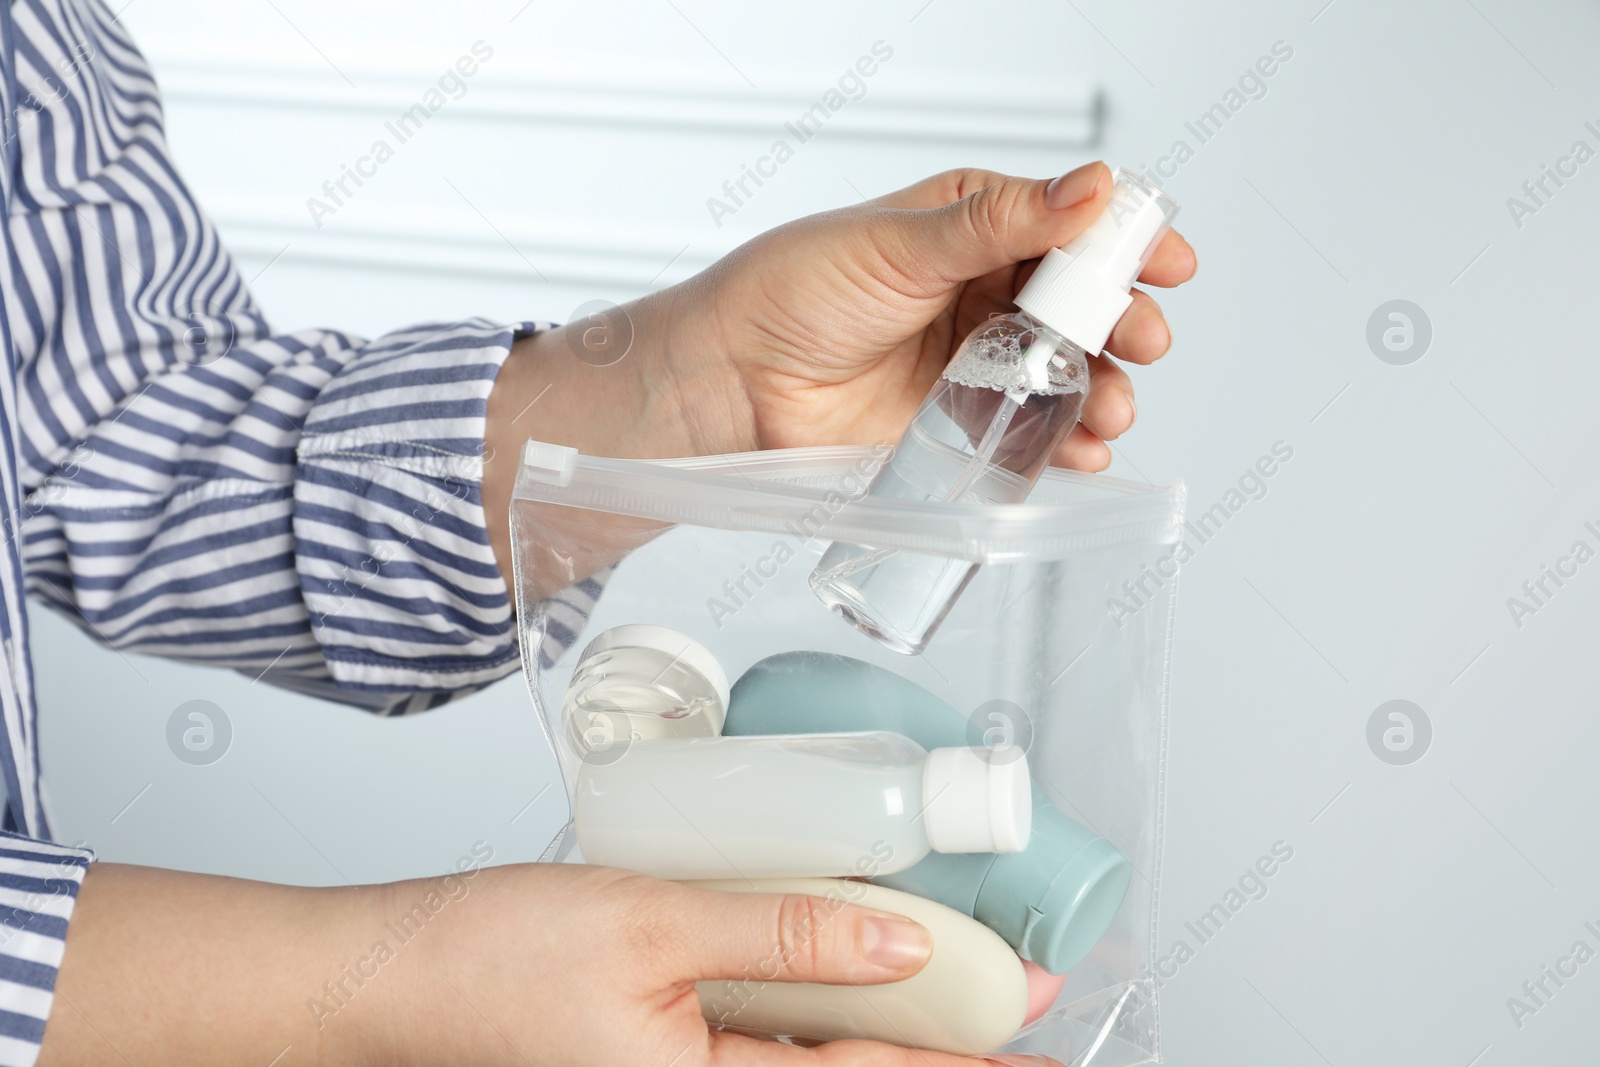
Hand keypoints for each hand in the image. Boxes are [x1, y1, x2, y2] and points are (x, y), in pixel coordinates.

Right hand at [386, 863, 1059, 1065]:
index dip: (970, 1052)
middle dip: (946, 1042)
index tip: (1041, 1027)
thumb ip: (784, 936)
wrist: (385, 974)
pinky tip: (855, 966)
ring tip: (963, 980)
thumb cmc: (484, 965)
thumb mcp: (653, 927)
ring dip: (891, 1017)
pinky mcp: (665, 1042)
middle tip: (1025, 1006)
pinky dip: (823, 997)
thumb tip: (899, 935)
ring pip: (818, 1050)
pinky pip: (766, 1030)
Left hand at [483, 162, 1195, 593]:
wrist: (731, 382)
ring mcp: (972, 359)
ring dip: (1101, 389)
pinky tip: (1079, 449)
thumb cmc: (792, 292)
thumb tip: (1091, 185)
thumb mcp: (903, 241)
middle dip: (1121, 323)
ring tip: (1109, 407)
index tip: (1166, 261)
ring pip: (1064, 372)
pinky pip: (1027, 431)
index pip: (1069, 225)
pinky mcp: (956, 423)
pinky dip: (1062, 443)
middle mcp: (980, 290)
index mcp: (972, 224)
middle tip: (1140, 339)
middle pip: (1080, 305)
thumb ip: (1000, 222)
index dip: (1123, 242)